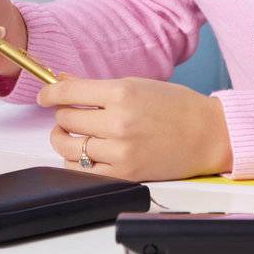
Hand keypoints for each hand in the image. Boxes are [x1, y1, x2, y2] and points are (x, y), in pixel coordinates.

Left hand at [37, 75, 232, 181]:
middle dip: (63, 114)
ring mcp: (120, 150)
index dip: (50, 92)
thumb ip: (98, 86)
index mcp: (123, 93)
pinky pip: (83, 171)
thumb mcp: (138, 85)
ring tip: (70, 134)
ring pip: (70, 146)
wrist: (208, 135)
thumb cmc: (178, 107)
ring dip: (64, 138)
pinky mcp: (124, 173)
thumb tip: (64, 80)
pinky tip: (84, 154)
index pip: (69, 92)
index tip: (45, 94)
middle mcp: (119, 121)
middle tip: (70, 113)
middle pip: (66, 118)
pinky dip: (76, 162)